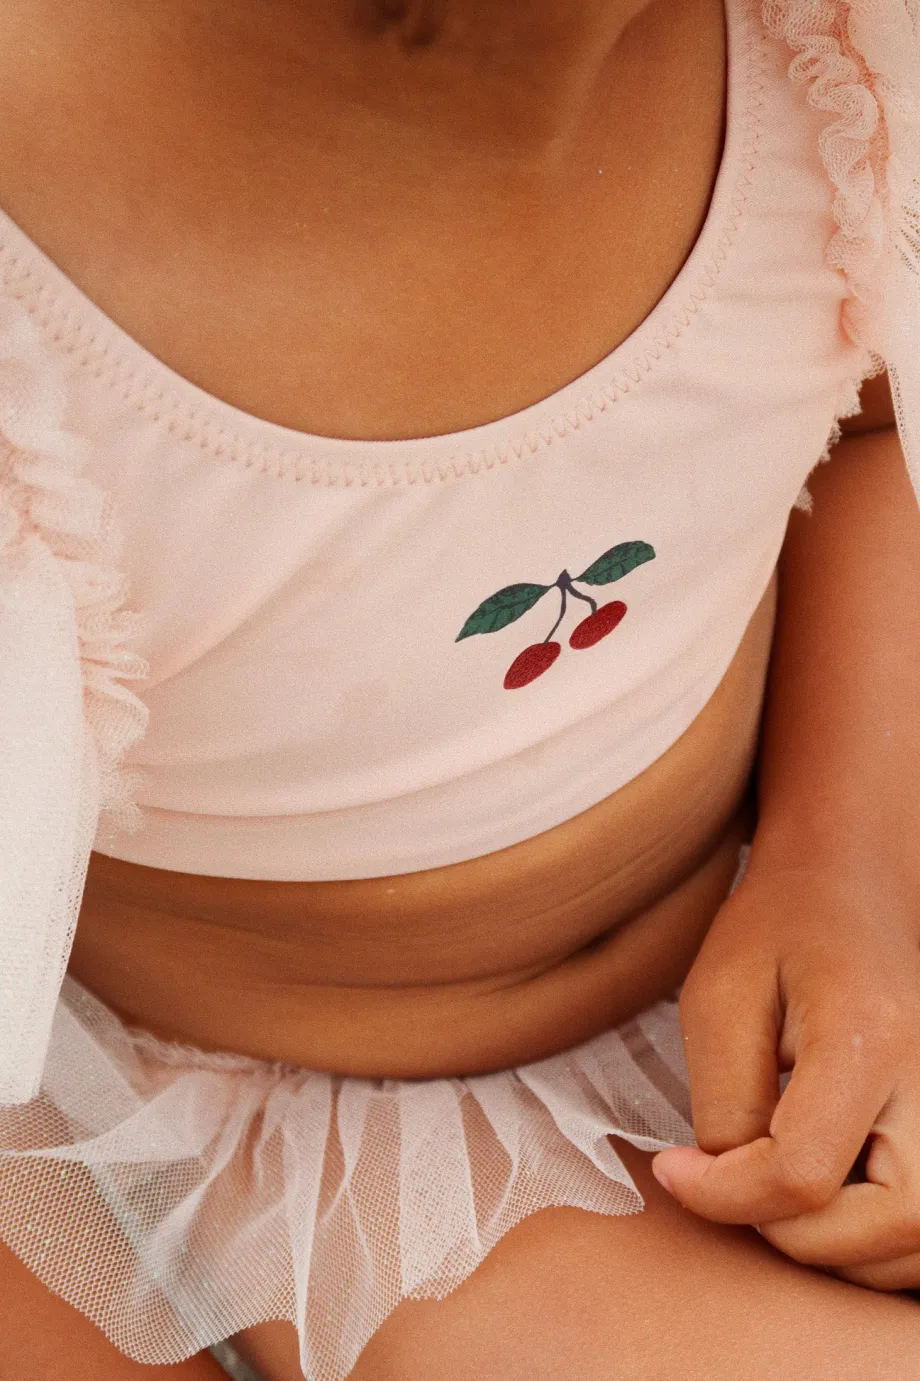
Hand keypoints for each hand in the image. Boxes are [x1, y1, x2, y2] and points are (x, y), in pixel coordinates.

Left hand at [650, 857, 919, 1288]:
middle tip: (732, 1186)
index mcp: (869, 1037)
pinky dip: (879, 1245)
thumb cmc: (780, 926)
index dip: (725, 1194)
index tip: (674, 1167)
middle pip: (886, 1228)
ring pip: (918, 1246)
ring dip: (838, 1248)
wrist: (855, 879)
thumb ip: (724, 1102)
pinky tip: (827, 1202)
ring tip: (775, 1189)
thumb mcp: (719, 996)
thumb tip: (727, 1187)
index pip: (804, 1172)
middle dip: (793, 1233)